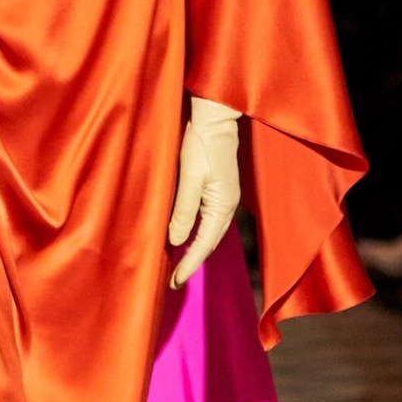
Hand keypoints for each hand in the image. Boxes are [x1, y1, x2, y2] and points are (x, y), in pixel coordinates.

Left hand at [168, 96, 240, 288]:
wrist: (216, 119)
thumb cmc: (201, 144)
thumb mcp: (188, 178)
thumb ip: (183, 211)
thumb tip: (175, 242)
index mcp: (222, 206)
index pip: (204, 244)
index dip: (189, 264)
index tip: (175, 281)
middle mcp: (227, 206)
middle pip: (209, 243)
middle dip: (192, 263)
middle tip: (174, 281)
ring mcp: (225, 198)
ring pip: (210, 233)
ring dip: (195, 251)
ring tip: (178, 265)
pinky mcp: (220, 191)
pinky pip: (209, 221)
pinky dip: (198, 235)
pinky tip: (186, 238)